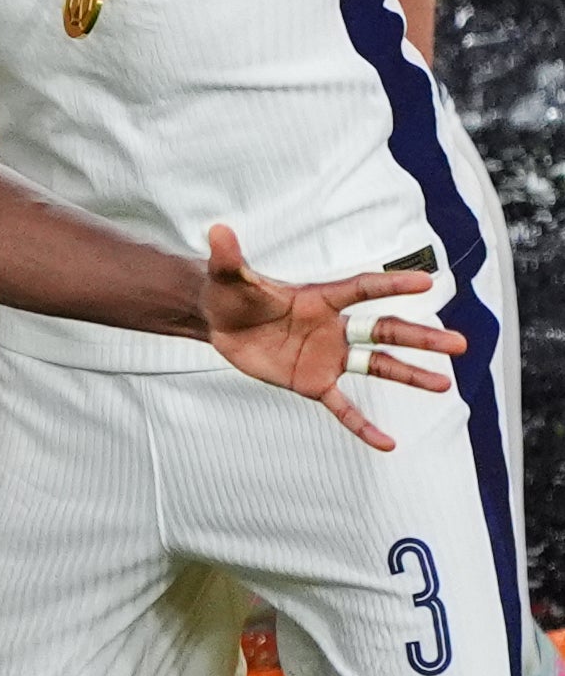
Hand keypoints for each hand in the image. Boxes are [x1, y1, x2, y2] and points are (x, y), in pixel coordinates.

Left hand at [200, 226, 459, 447]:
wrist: (220, 323)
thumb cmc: (231, 294)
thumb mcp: (228, 277)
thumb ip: (228, 257)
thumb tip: (217, 231)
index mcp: (320, 298)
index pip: (362, 289)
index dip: (391, 285)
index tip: (426, 282)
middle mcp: (333, 327)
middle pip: (384, 331)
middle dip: (420, 338)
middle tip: (458, 343)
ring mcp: (327, 356)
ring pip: (376, 366)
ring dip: (409, 375)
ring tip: (443, 384)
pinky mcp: (313, 382)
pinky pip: (343, 407)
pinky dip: (364, 426)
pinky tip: (389, 443)